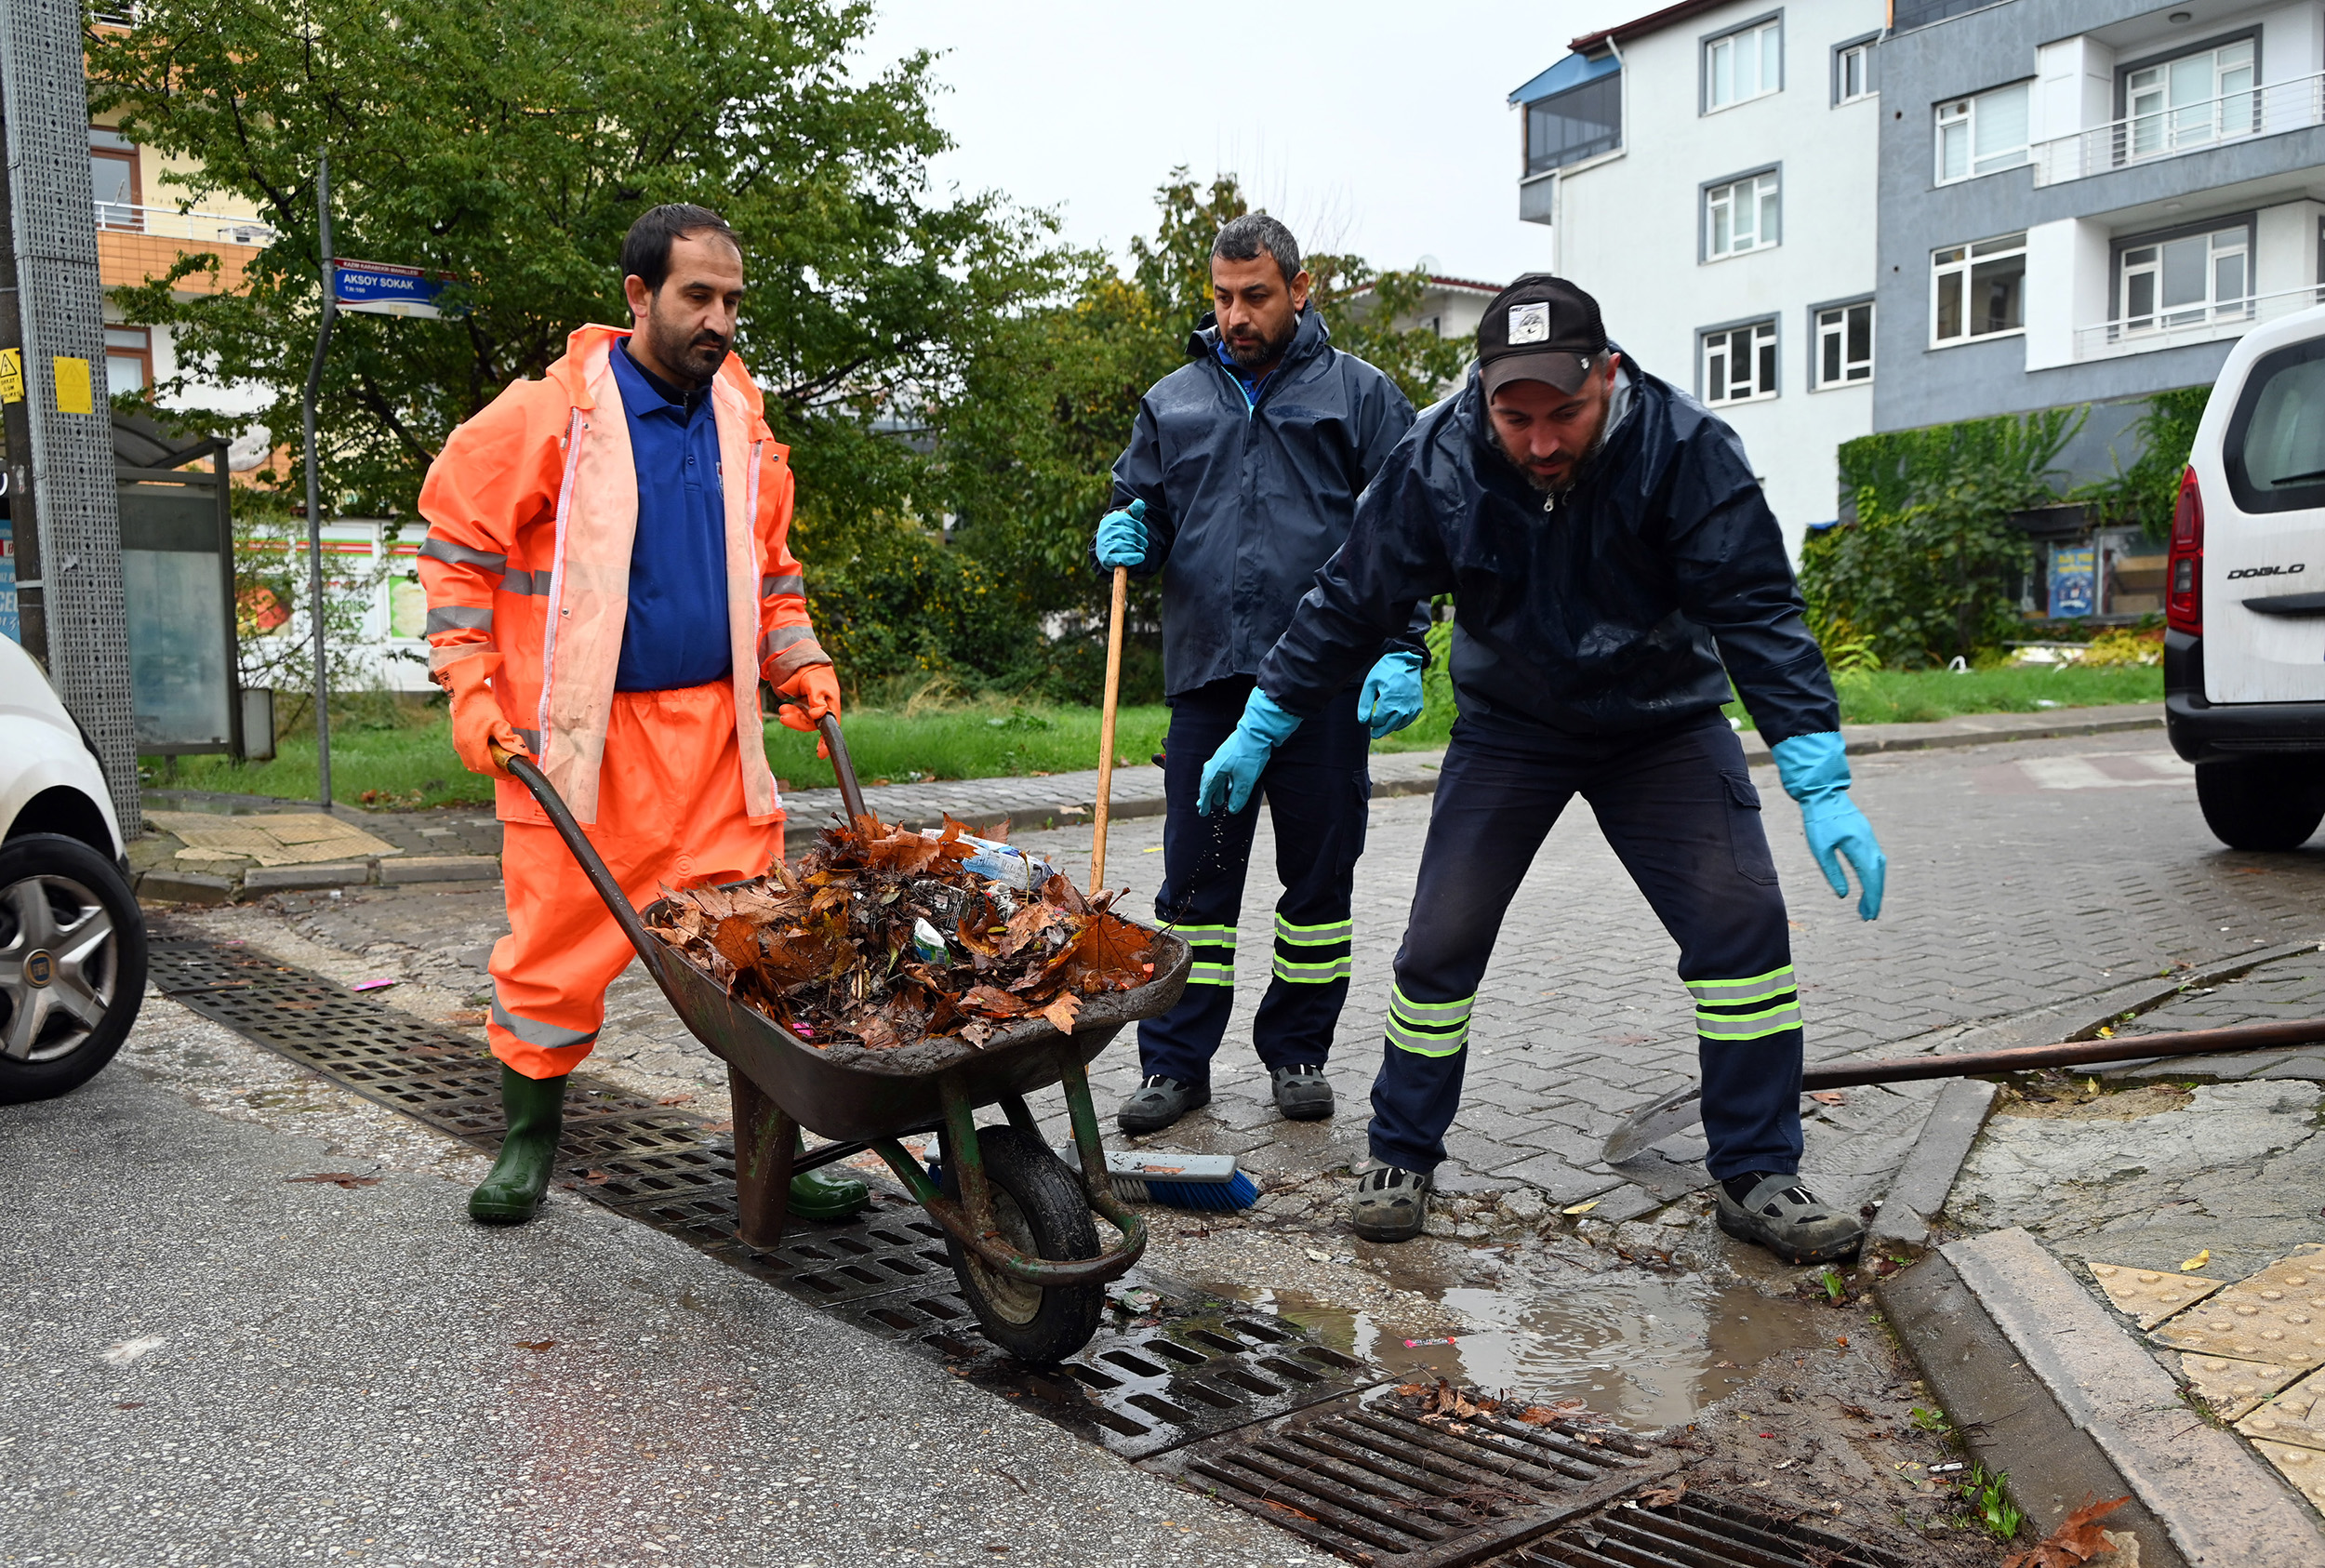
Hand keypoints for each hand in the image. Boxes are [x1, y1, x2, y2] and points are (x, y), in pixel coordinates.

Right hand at [439, 652, 525, 776]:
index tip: (513, 774)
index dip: (502, 773)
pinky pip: (469, 755)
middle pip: (480, 768)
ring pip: (474, 763)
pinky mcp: (458, 740)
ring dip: (488, 764)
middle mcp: (463, 748)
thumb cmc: (481, 705)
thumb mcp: (499, 723)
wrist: (465, 691)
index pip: (488, 768)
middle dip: (496, 770)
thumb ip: (508, 740)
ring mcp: (458, 744)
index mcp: (472, 746)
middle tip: (510, 768)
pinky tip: (490, 752)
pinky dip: (481, 757)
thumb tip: (521, 754)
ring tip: (502, 761)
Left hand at [775, 663, 841, 758]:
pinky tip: (785, 706)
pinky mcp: (804, 708)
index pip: (830, 728)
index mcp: (831, 707)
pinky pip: (797, 715)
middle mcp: (823, 711)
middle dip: (797, 722)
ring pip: (802, 721)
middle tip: (783, 715)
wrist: (804, 662)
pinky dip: (790, 713)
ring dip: (792, 717)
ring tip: (783, 708)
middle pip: (811, 725)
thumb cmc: (814, 673)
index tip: (821, 754)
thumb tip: (818, 715)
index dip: (826, 742)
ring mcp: (813, 710)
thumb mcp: (816, 686)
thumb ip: (817, 700)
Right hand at [1095, 499, 1147, 569]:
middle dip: (1140, 539)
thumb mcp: (1126, 521)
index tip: (1143, 532)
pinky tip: (1140, 557)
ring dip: (1138, 549)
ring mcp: (1105, 545)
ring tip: (1142, 550)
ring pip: (1127, 545)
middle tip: (1144, 543)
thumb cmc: (1120, 534)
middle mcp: (1105, 532)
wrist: (1106, 552)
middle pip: (1129, 534)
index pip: (1127, 520)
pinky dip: (1133, 558)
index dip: (1139, 527)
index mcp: (1110, 520)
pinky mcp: (1107, 559)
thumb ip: (1134, 511)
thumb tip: (1140, 502)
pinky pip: (1123, 558)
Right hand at [1195, 688, 1304, 814]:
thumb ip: (1238, 796)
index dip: (1205, 803)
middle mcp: (1214, 764)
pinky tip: (1229, 785)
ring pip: (1216, 777)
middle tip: (1205, 806)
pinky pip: (1222, 771)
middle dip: (1208, 796)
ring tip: (1220, 800)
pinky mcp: (1229, 753)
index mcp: (1214, 771)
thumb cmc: (1249, 756)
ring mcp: (1221, 757)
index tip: (1203, 813)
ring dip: (1217, 789)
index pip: (1206, 791)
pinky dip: (1223, 781)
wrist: (1256, 732)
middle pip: (1208, 783)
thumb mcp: (1245, 781)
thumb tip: (1233, 810)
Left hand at [1358, 651, 1424, 738]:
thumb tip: (1363, 721)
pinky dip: (1400, 723)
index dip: (1371, 722)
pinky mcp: (1418, 706)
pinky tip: (1394, 720)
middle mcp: (1403, 709)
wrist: (1406, 660)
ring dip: (1390, 727)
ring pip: (1399, 725)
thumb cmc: (1385, 671)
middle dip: (1379, 731)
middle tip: (1374, 734)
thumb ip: (1364, 704)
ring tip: (1383, 726)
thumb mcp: (1370, 684)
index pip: (1377, 721)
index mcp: (1389, 704)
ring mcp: (1412, 709)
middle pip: (1388, 727)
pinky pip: (1408, 720)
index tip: (1368, 719)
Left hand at [1800, 795, 1885, 919]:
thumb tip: (1844, 894)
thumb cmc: (1818, 820)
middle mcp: (1870, 842)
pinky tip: (1868, 883)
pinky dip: (1873, 874)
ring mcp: (1870, 837)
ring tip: (1867, 905)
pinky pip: (1875, 858)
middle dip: (1875, 897)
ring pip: (1878, 867)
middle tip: (1869, 916)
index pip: (1870, 878)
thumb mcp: (1820, 849)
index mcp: (1859, 846)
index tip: (1869, 915)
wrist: (1823, 793)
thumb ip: (1833, 872)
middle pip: (1878, 875)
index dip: (1872, 898)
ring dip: (1875, 886)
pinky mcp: (1866, 834)